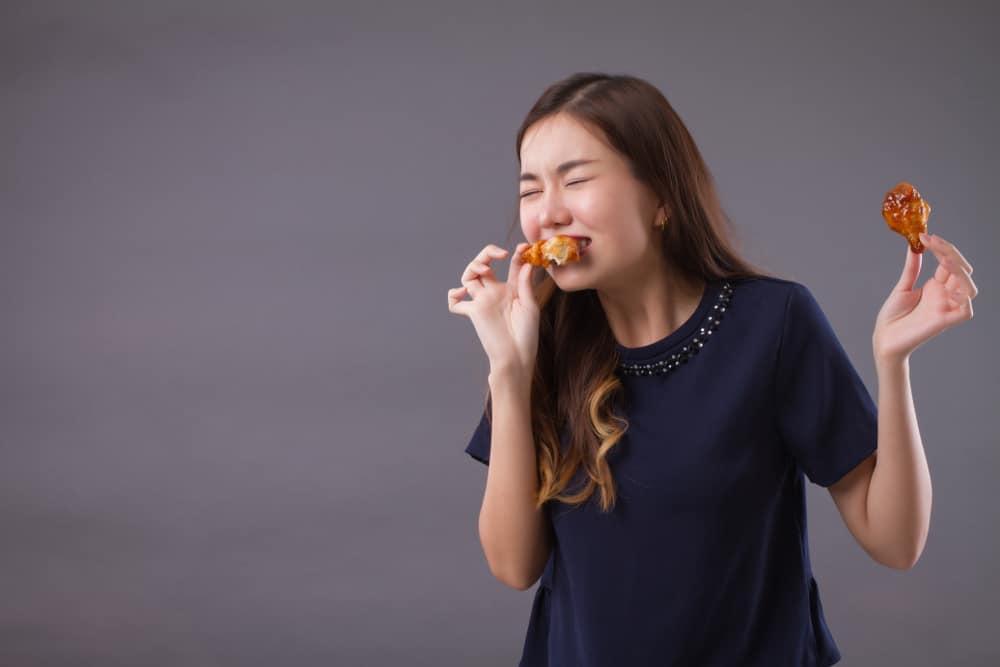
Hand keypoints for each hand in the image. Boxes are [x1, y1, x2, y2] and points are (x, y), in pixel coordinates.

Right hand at [447, 242, 553, 373]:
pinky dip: (453, 296)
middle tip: (499, 255)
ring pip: (469, 277)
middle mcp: (495, 292)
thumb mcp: (530, 306)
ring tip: (484, 270)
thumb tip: (526, 263)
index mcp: (512, 289)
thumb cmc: (527, 334)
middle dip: (487, 254)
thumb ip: (525, 284)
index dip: (517, 255)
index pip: (512, 265)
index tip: (522, 248)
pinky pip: (456, 303)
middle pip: (484, 265)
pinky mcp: (474, 312)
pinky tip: (461, 293)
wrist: (516, 356)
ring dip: (472, 267)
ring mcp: (483, 301)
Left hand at [873, 232, 976, 362]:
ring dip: (961, 272)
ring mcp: (946, 308)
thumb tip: (914, 246)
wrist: (883, 338)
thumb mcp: (903, 287)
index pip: (950, 262)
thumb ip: (912, 268)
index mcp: (937, 286)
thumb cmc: (893, 316)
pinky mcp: (944, 322)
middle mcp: (945, 295)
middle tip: (932, 242)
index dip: (942, 248)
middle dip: (951, 253)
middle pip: (962, 271)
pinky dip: (964, 299)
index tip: (925, 236)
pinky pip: (966, 311)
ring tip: (944, 260)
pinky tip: (950, 290)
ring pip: (970, 288)